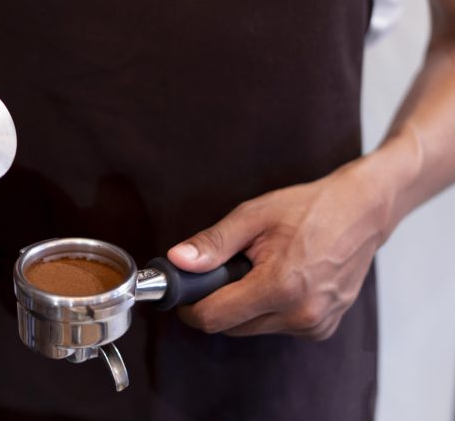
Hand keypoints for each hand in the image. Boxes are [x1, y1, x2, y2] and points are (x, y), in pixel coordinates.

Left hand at [168, 160, 389, 339]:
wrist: (362, 211)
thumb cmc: (310, 209)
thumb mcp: (253, 216)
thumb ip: (212, 243)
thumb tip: (177, 261)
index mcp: (279, 287)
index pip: (214, 318)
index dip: (190, 307)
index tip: (185, 293)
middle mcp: (300, 314)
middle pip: (231, 328)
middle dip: (218, 303)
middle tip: (226, 271)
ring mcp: (315, 324)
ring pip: (253, 329)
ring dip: (244, 307)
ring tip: (259, 270)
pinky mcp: (323, 328)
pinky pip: (277, 327)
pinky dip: (268, 310)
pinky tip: (281, 281)